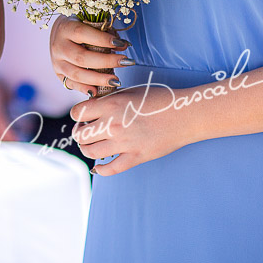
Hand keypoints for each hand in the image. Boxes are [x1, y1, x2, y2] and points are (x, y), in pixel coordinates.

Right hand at [49, 15, 127, 96]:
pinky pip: (71, 84)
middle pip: (81, 58)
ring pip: (76, 74)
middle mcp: (58, 46)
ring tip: (116, 81)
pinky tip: (97, 91)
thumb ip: (105, 31)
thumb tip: (123, 45)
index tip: (120, 44)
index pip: (82, 33)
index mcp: (65, 28)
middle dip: (106, 61)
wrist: (58, 32)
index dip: (102, 39)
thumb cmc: (79, 25)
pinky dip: (84, 89)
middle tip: (125, 62)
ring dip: (98, 79)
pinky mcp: (58, 73)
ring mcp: (56, 61)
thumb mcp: (89, 22)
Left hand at [70, 81, 194, 175]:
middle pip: (80, 134)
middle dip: (79, 133)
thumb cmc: (159, 99)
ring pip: (90, 151)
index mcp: (110, 105)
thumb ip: (108, 100)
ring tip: (91, 146)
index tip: (82, 117)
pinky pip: (111, 169)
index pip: (77, 113)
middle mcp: (113, 124)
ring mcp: (124, 143)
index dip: (77, 116)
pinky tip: (98, 167)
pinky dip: (101, 170)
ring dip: (86, 149)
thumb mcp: (129, 92)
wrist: (185, 114)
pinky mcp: (136, 157)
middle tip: (85, 132)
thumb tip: (91, 108)